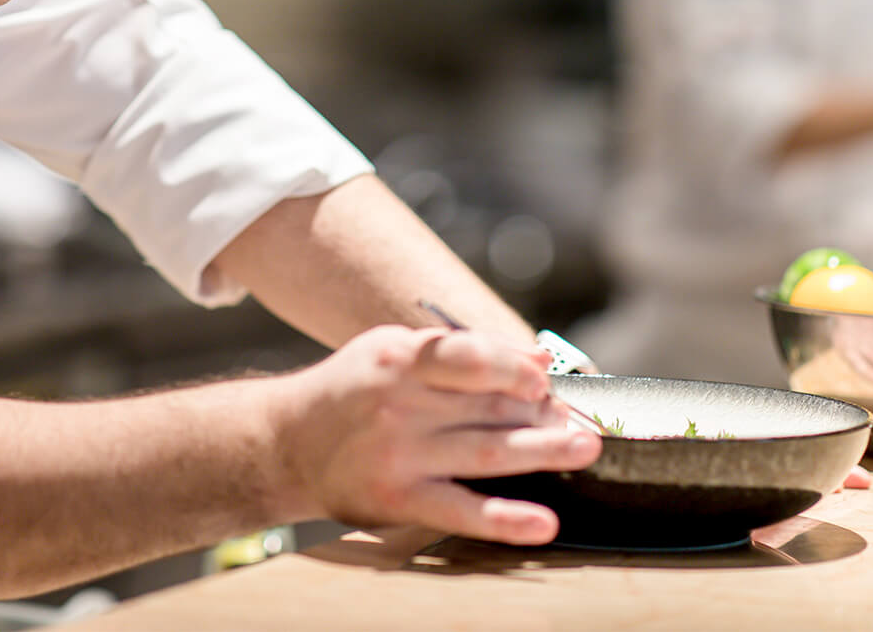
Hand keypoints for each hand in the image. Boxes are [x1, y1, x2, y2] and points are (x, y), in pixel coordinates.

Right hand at [271, 326, 600, 545]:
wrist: (285, 443)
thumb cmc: (354, 390)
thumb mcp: (393, 351)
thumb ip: (460, 352)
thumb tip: (536, 361)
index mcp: (399, 358)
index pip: (467, 356)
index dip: (512, 367)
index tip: (545, 379)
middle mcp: (398, 405)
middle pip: (486, 405)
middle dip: (543, 412)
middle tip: (587, 419)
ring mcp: (399, 455)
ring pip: (484, 451)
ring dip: (541, 451)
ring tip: (584, 448)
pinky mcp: (398, 500)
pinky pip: (461, 510)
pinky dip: (505, 519)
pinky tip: (543, 521)